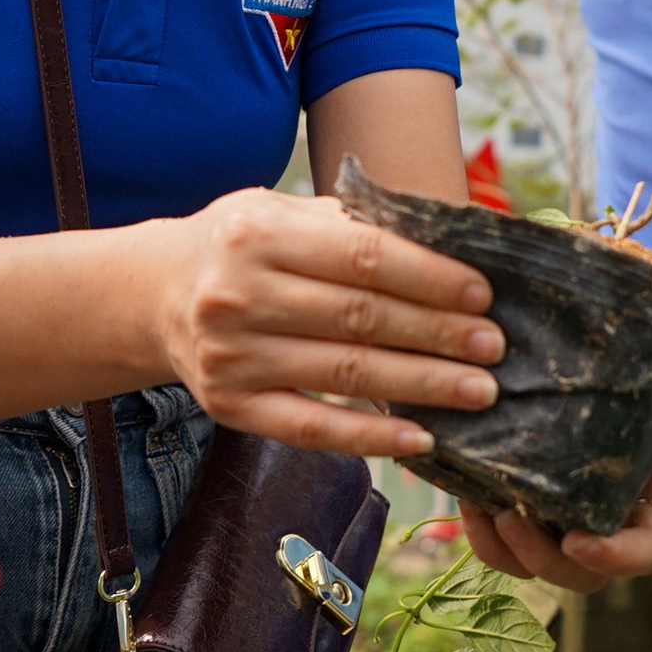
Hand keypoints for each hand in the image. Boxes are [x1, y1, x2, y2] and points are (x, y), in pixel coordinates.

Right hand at [160, 188, 502, 455]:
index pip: (362, 256)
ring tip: (480, 390)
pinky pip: (313, 429)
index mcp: (258, 232)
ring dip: (422, 386)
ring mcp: (231, 357)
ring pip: (346, 375)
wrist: (156, 295)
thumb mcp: (283, 213)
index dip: (428, 277)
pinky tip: (423, 438)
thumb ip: (353, 224)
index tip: (482, 294)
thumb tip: (451, 246)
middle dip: (438, 334)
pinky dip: (371, 437)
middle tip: (495, 347)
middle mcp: (238, 294)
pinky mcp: (231, 408)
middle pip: (360, 318)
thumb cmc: (243, 247)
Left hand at [459, 385, 651, 590]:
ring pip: (529, 569)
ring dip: (504, 548)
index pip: (643, 558)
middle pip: (577, 578)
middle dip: (542, 557)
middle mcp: (602, 543)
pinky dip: (480, 531)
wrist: (604, 409)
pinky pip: (498, 550)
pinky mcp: (523, 525)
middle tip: (513, 517)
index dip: (612, 558)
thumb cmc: (650, 419)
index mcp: (646, 525)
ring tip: (485, 505)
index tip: (578, 539)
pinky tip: (467, 493)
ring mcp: (559, 539)